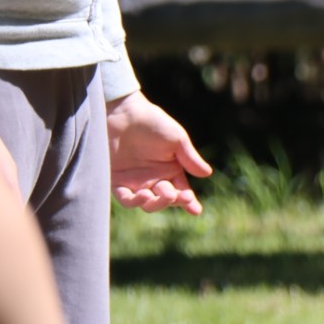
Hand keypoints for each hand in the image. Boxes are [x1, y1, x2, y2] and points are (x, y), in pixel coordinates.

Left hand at [104, 92, 212, 214]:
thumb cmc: (154, 123)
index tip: (195, 210)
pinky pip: (125, 198)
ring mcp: (135, 181)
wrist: (123, 113)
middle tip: (172, 194)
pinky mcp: (116, 181)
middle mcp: (155, 179)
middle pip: (166, 200)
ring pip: (147, 204)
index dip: (189, 203)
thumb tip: (207, 174)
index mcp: (172, 170)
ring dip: (153, 204)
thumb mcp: (177, 139)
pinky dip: (133, 201)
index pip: (182, 191)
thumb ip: (190, 158)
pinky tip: (141, 195)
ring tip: (151, 195)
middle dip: (171, 201)